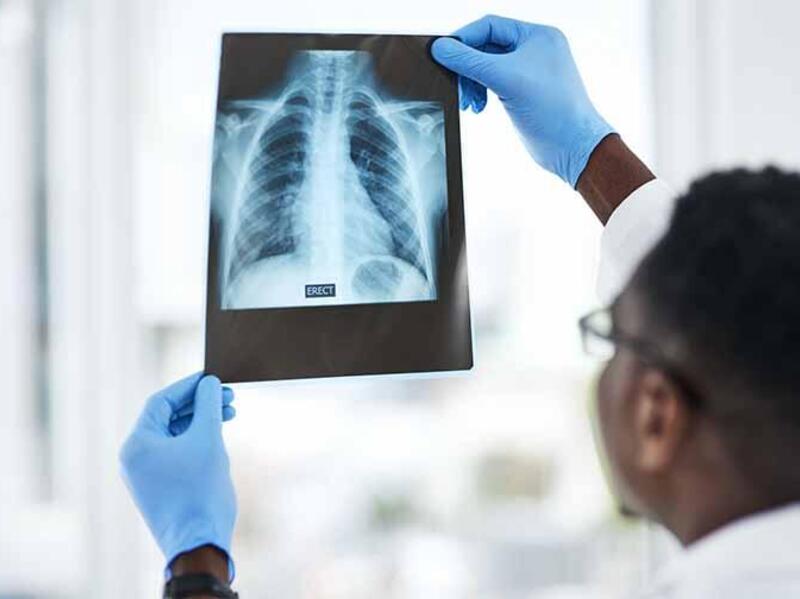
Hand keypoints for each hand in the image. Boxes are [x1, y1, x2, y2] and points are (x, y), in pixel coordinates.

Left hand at [119, 373, 237, 577]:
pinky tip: (218, 437)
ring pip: (174, 435)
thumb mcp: (207, 439)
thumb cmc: (200, 491)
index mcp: (137, 444)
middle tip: (228, 397)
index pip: (161, 401)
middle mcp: (134, 458)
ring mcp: (145, 474)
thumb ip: (208, 406)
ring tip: (229, 415)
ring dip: (201, 422)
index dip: (189, 386)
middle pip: (167, 417)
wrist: (198, 542)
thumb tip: (209, 384)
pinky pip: (176, 453)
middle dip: (199, 405)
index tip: (212, 378)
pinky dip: (196, 441)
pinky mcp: (159, 487)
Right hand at [432, 14, 614, 187]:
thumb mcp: (505, 79)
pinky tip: (478, 107)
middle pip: (486, 47)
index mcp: (537, 35)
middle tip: (455, 85)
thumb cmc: (553, 110)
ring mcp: (529, 71)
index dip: (465, 39)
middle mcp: (535, 49)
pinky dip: (481, 93)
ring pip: (487, 67)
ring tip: (468, 102)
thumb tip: (441, 48)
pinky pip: (493, 83)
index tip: (444, 55)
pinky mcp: (523, 92)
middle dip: (468, 67)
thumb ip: (469, 61)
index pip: (490, 25)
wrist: (572, 147)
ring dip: (472, 83)